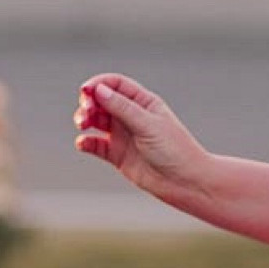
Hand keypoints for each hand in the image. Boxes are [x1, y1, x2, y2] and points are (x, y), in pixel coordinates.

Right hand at [73, 73, 210, 204]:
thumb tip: (99, 90)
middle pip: (101, 101)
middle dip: (89, 103)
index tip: (86, 91)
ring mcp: (124, 135)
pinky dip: (86, 142)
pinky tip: (83, 144)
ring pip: (96, 121)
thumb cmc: (175, 151)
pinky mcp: (118, 155)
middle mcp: (131, 116)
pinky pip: (96, 145)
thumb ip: (123, 108)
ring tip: (82, 125)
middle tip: (86, 113)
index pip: (115, 84)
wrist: (186, 183)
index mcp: (143, 102)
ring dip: (85, 119)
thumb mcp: (148, 125)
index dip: (98, 84)